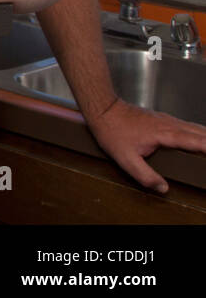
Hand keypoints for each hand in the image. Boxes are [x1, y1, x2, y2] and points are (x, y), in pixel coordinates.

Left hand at [86, 98, 205, 193]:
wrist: (102, 109)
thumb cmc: (112, 132)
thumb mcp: (126, 159)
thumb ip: (145, 175)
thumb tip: (163, 188)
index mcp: (164, 134)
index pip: (194, 141)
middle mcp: (169, 124)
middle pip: (199, 132)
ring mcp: (165, 119)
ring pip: (193, 127)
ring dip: (205, 136)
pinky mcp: (161, 118)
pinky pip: (185, 125)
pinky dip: (197, 132)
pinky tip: (198, 137)